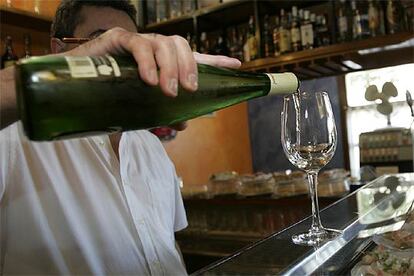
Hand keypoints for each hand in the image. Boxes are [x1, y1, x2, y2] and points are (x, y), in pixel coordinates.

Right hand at [65, 27, 240, 96]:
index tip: (236, 66)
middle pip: (181, 46)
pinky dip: (147, 62)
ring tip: (168, 91)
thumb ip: (162, 113)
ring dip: (170, 68)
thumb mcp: (142, 108)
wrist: (75, 85)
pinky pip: (138, 44)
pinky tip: (149, 80)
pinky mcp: (118, 39)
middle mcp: (154, 48)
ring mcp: (137, 42)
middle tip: (189, 90)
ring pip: (163, 44)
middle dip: (190, 67)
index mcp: (163, 62)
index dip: (215, 61)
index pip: (193, 57)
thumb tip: (183, 123)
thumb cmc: (111, 95)